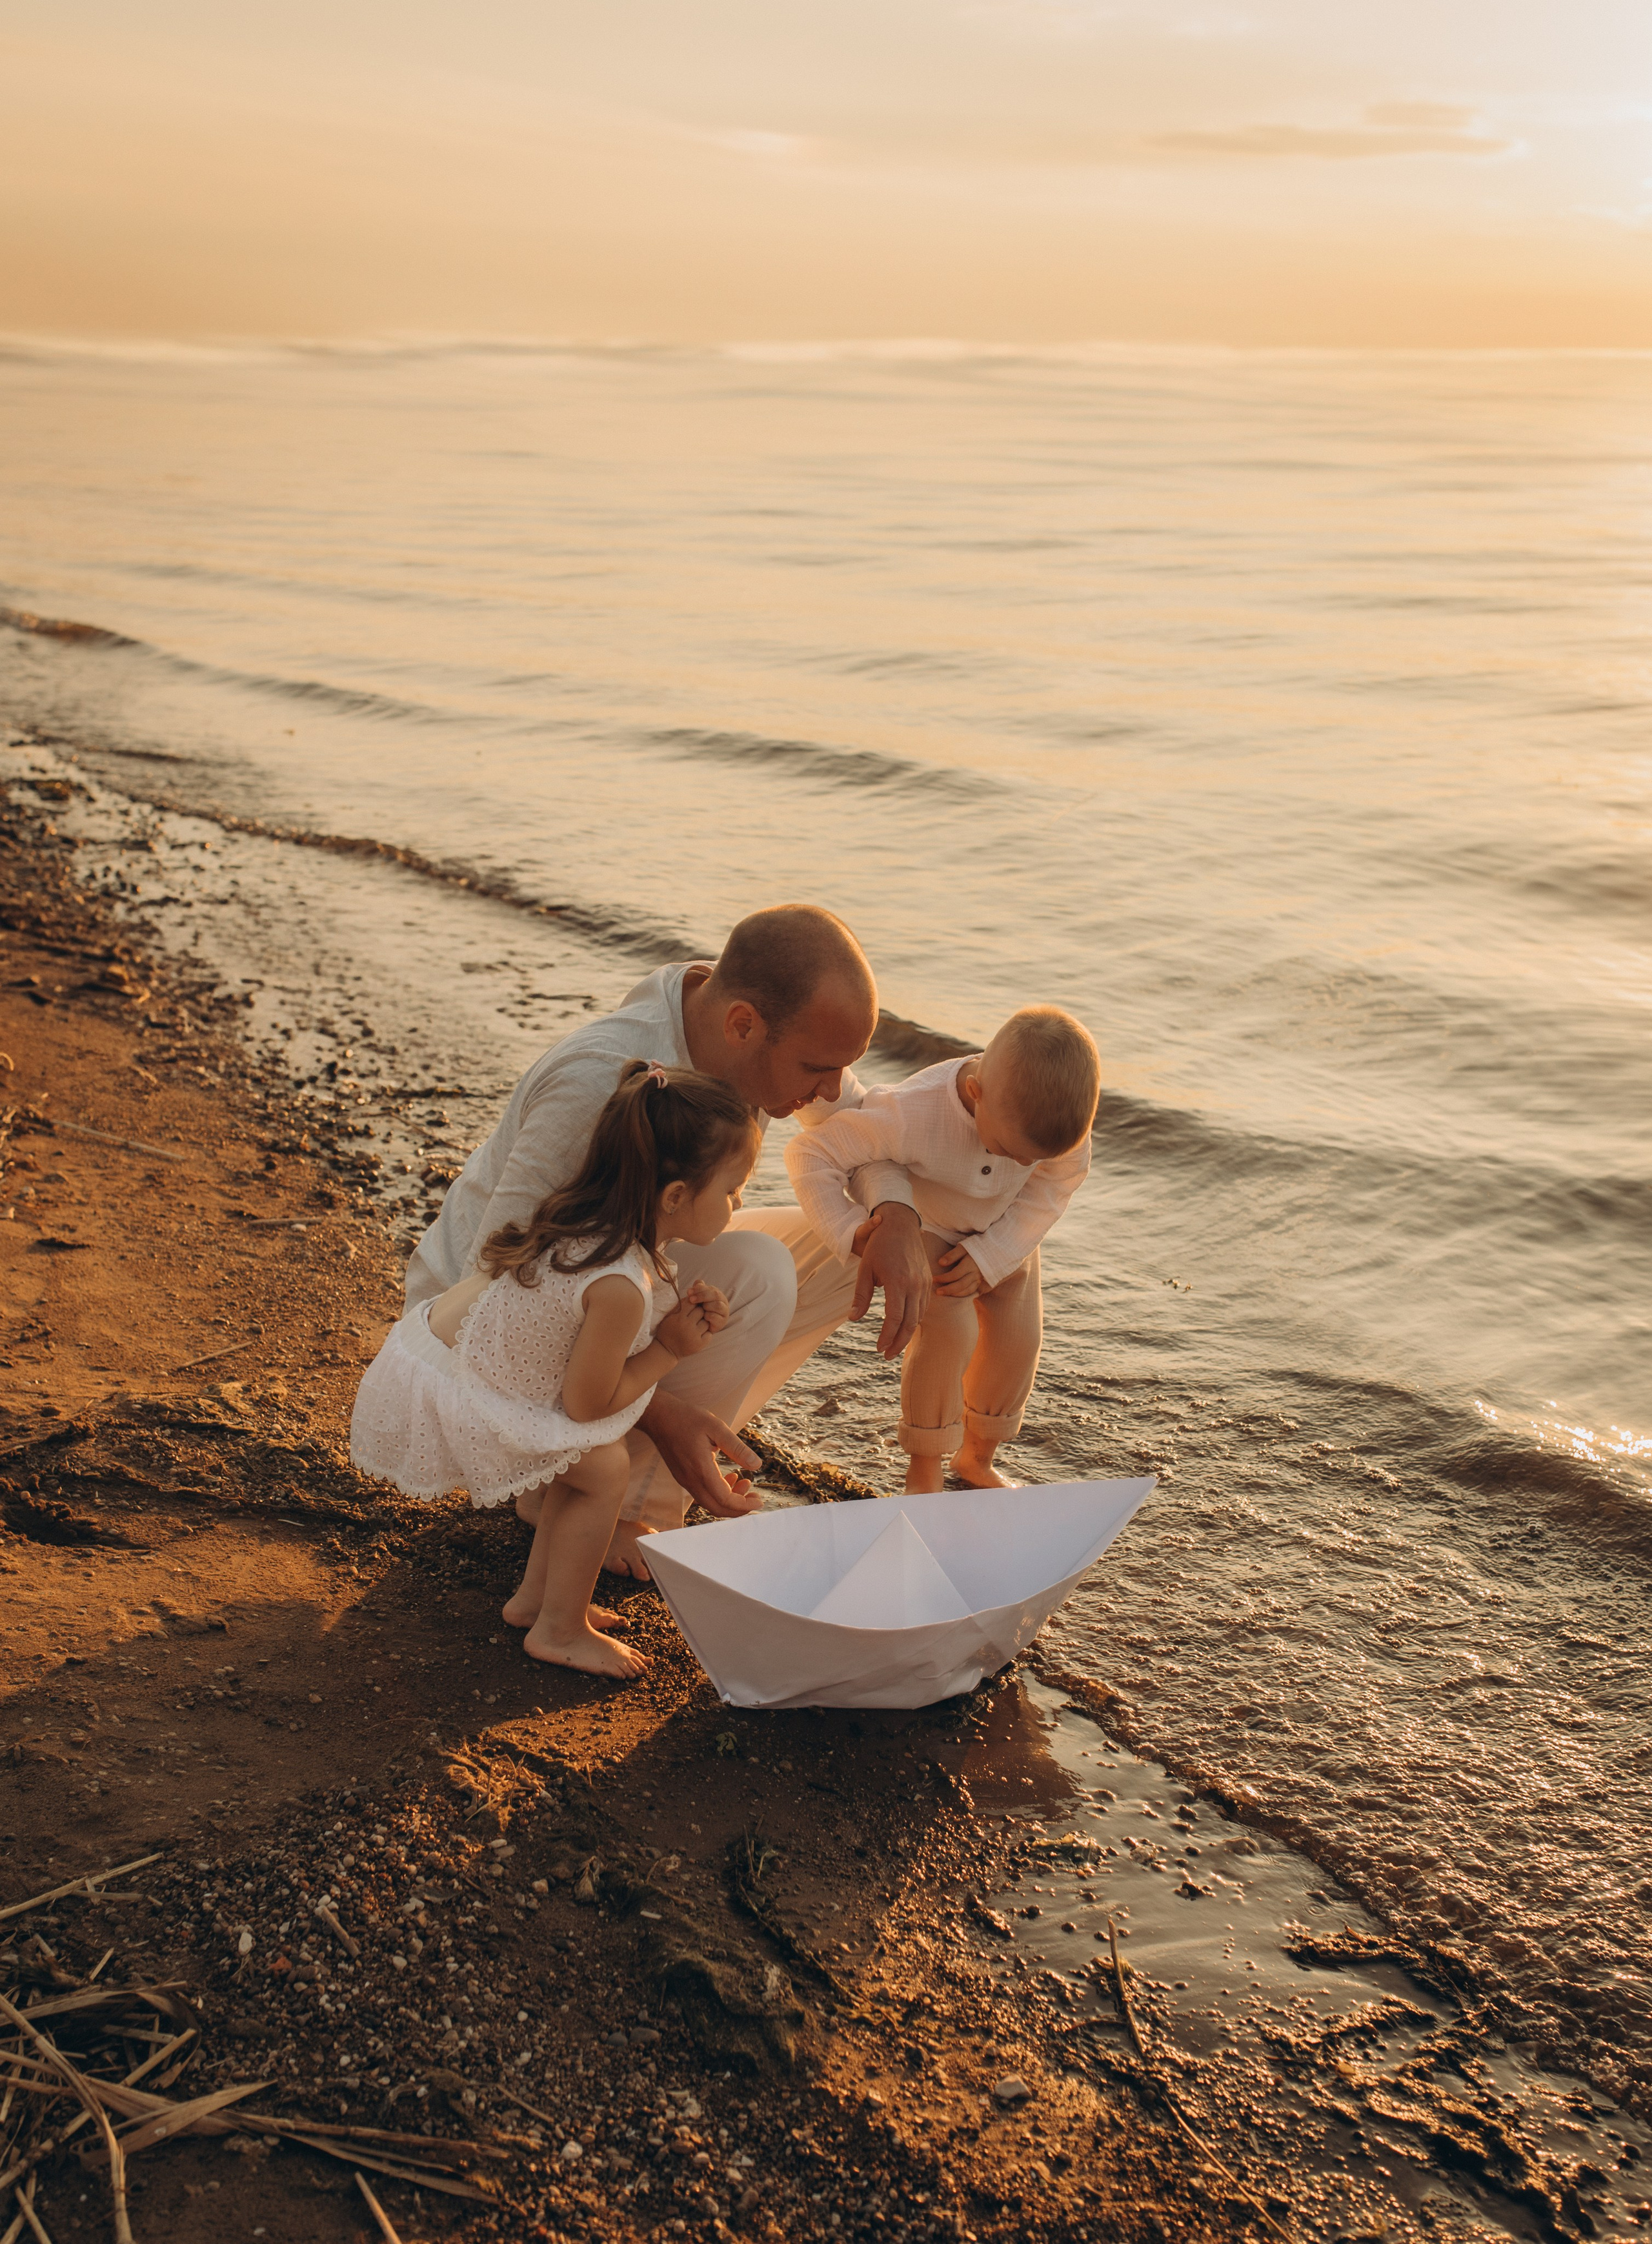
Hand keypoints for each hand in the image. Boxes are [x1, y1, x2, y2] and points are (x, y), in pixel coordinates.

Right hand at [637, 1390, 762, 1516]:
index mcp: (701, 1469)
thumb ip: (737, 1448)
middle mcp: (691, 1480)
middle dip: (739, 1509)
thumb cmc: (687, 1418)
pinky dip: (719, 1494)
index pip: (725, 1500)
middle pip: (717, 1509)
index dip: (744, 1505)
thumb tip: (757, 1465)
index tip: (759, 1501)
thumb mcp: (716, 1427)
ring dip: (729, 1501)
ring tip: (745, 1483)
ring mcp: (685, 1481)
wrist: (659, 1416)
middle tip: (755, 1497)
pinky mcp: (683, 1477)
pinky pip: (703, 1495)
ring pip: (710, 1504)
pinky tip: (728, 1478)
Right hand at [656, 1297, 713, 1359]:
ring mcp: (695, 1335)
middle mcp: (687, 1326)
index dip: (693, 1304)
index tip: (691, 1307)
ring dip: (703, 1322)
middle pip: (701, 1311)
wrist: (666, 1350)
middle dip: (699, 1312)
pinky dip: (706, 1332)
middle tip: (695, 1316)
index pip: (692, 1303)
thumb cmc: (667, 1330)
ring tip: (696, 1325)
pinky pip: (709, 1333)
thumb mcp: (670, 1316)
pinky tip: (699, 1333)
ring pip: (706, 1322)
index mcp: (679, 1317)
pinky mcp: (700, 1344)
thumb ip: (680, 1305)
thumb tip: (692, 1294)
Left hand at [683, 1279, 730, 1333]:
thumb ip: (698, 1290)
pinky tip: (702, 1317)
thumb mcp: (697, 1299)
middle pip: (715, 1295)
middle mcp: (723, 1302)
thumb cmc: (699, 1311)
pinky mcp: (722, 1322)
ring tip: (699, 1309)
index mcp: (717, 1294)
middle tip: (691, 1299)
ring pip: (717, 1305)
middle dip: (702, 1296)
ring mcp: (724, 1312)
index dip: (699, 1289)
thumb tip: (698, 1282)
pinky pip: (715, 1317)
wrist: (700, 1327)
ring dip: (707, 1306)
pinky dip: (708, 1316)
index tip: (688, 1292)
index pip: (710, 1288)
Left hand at [849, 1201, 930, 1358]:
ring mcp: (924, 1283)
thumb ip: (861, 1296)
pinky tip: (904, 1326)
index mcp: (897, 1282)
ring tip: (894, 1344)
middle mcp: (914, 1284)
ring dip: (907, 1334)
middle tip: (887, 1356)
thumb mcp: (865, 1270)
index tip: (878, 1348)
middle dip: (899, 1343)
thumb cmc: (879, 1246)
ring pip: (919, 1317)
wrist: (900, 1225)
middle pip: (910, 1323)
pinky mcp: (928, 1281)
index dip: (887, 1337)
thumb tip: (853, 1319)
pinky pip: (924, 1306)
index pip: (894, 1319)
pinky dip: (915, 1319)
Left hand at [934, 1243, 984, 1297]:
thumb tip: (940, 1263)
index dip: (943, 1278)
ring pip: (967, 1290)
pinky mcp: (982, 1281)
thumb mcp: (964, 1246)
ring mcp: (980, 1279)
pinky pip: (972, 1291)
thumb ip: (952, 1255)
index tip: (933, 1279)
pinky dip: (963, 1294)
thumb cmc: (977, 1246)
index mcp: (970, 1264)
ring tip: (944, 1294)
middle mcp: (976, 1273)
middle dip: (948, 1289)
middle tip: (937, 1292)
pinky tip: (956, 1294)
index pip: (955, 1274)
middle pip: (961, 1285)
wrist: (995, 1249)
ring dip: (955, 1294)